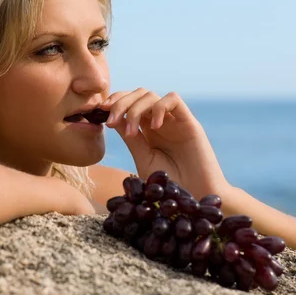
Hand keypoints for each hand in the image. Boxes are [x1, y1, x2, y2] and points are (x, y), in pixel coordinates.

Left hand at [101, 88, 229, 198]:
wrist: (194, 200)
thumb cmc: (169, 186)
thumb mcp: (143, 159)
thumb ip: (131, 139)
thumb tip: (114, 119)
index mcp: (146, 130)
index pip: (129, 102)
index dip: (115, 101)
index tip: (101, 112)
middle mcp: (159, 121)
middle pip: (138, 94)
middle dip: (120, 102)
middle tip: (111, 120)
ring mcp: (174, 121)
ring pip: (151, 95)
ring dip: (136, 108)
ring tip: (132, 132)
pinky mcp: (190, 123)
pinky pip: (174, 99)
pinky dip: (159, 107)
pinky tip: (154, 127)